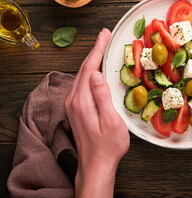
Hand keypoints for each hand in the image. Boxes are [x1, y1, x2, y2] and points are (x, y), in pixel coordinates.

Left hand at [65, 28, 129, 197]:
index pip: (89, 69)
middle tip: (105, 35)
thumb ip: (103, 97)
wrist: (96, 165)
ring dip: (92, 60)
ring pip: (82, 75)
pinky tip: (96, 69)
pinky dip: (90, 71)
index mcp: (82, 102)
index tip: (104, 35)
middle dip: (95, 50)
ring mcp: (73, 105)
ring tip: (102, 47)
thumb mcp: (111, 122)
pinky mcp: (76, 109)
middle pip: (84, 69)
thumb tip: (97, 75)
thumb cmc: (108, 146)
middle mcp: (73, 101)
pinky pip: (82, 84)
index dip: (97, 50)